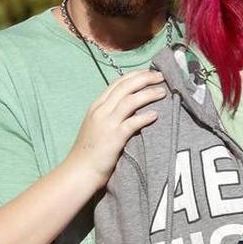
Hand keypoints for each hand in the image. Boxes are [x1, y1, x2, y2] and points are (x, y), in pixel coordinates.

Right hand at [65, 69, 165, 189]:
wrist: (79, 172)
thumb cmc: (89, 152)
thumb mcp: (96, 126)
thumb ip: (109, 114)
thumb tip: (129, 107)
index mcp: (96, 106)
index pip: (117, 83)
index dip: (135, 75)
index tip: (149, 72)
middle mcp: (101, 111)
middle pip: (125, 87)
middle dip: (145, 78)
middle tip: (161, 76)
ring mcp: (106, 123)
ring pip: (130, 100)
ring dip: (148, 94)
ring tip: (163, 92)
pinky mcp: (114, 138)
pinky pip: (133, 123)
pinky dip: (145, 117)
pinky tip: (155, 115)